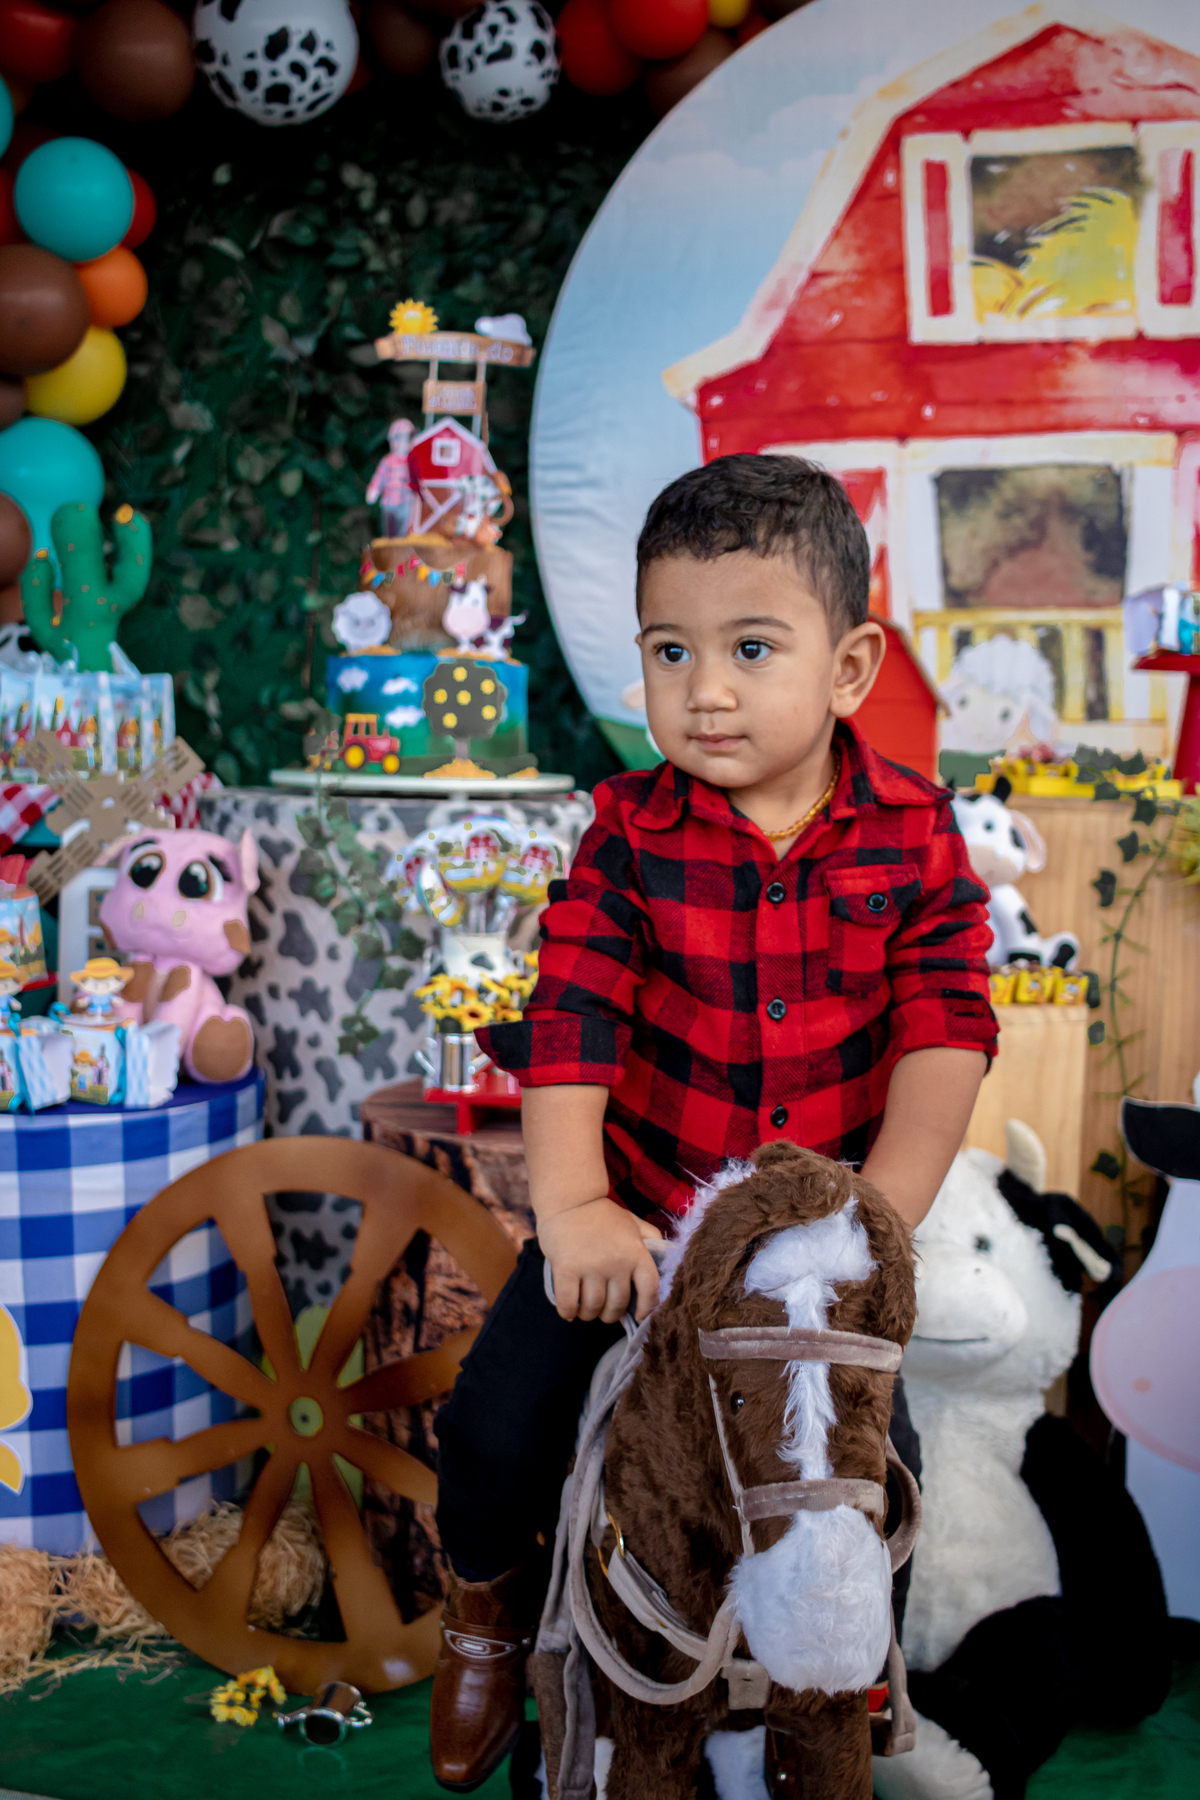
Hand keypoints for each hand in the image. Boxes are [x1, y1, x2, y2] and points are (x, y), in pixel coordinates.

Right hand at [538, 1198, 662, 1324]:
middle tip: (604, 1311)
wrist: (569, 1200)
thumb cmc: (601, 1214)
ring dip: (589, 1314)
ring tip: (585, 1310)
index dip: (646, 1308)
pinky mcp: (566, 1269)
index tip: (638, 1316)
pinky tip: (569, 1311)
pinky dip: (569, 1313)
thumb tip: (665, 1256)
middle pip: (618, 1305)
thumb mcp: (633, 1222)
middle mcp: (617, 1262)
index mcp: (637, 1252)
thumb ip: (651, 1238)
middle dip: (610, 1314)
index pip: (650, 1289)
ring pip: (593, 1307)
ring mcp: (591, 1267)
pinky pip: (569, 1303)